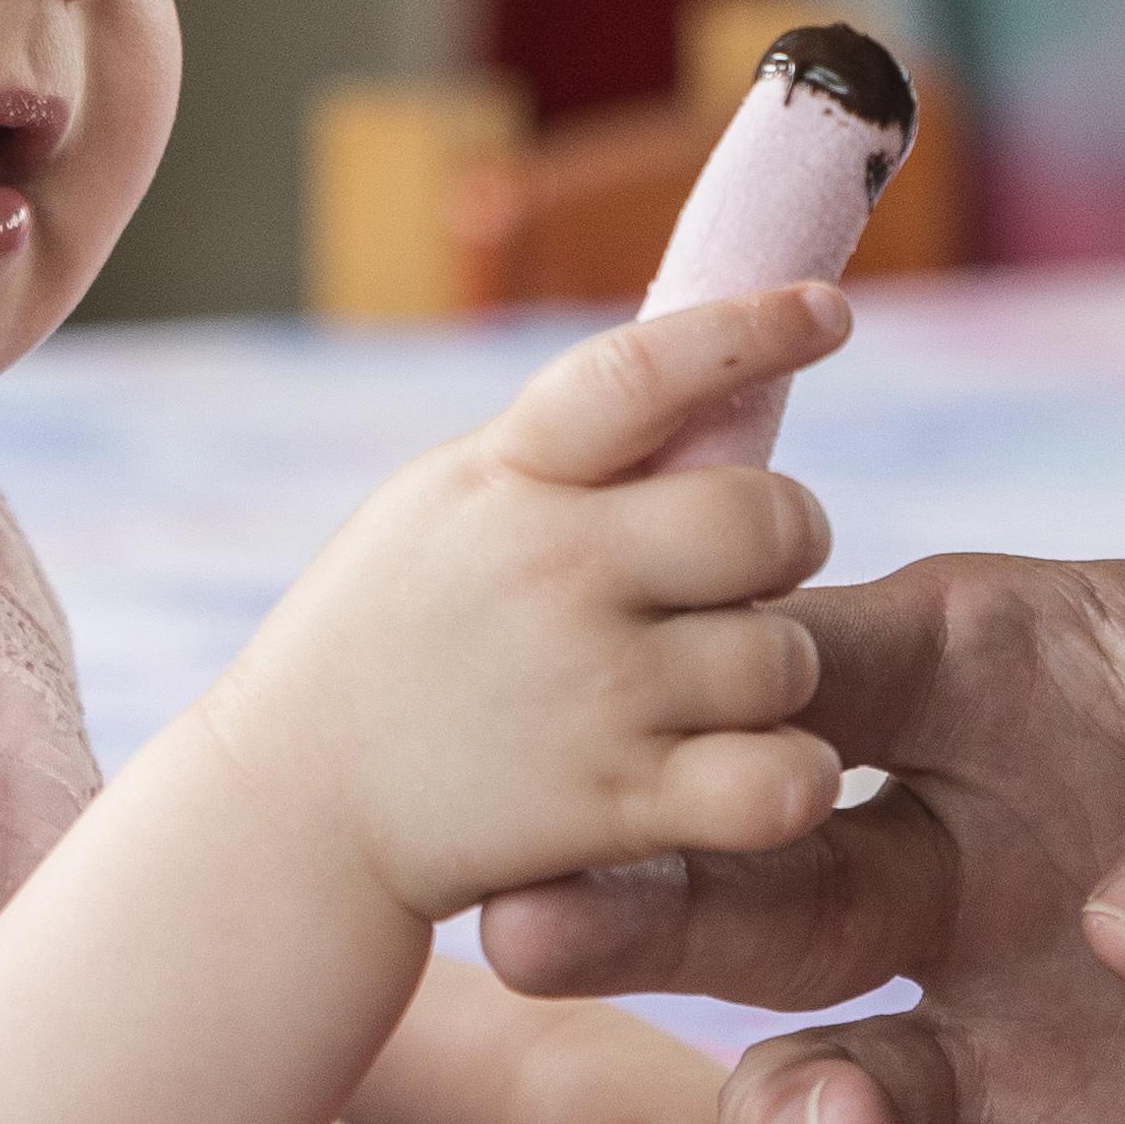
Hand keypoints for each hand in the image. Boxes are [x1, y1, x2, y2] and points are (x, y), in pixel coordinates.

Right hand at [180, 286, 859, 923]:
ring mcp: (588, 692)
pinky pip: (774, 776)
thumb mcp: (443, 508)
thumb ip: (562, 456)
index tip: (829, 310)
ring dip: (772, 674)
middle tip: (750, 572)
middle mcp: (552, 573)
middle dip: (787, 537)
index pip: (643, 372)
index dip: (750, 329)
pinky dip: (789, 775)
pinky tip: (758, 769)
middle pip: (766, 519)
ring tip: (704, 690)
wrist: (294, 813)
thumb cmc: (388, 641)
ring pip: (784, 657)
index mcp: (506, 478)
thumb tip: (713, 380)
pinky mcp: (612, 805)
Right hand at [480, 552, 1124, 1123]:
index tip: (669, 706)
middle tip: (543, 921)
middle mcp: (966, 865)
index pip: (811, 668)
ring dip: (780, 1123)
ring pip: (788, 1106)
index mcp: (1013, 681)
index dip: (714, 683)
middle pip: (733, 885)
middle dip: (622, 903)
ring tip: (857, 1119)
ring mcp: (1010, 1054)